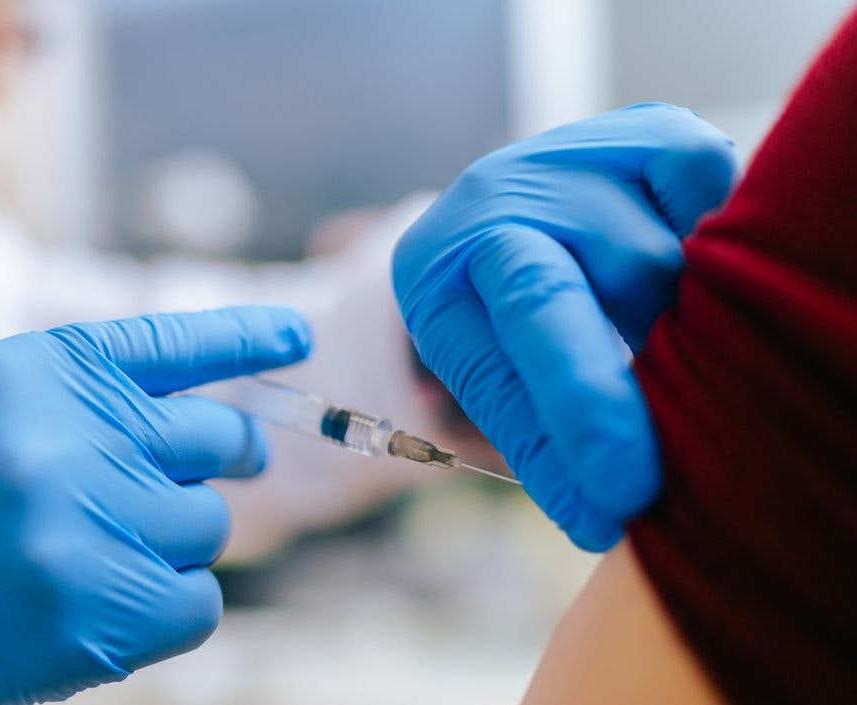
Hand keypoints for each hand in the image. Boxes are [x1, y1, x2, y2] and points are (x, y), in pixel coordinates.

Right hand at [0, 307, 310, 704]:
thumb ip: (74, 404)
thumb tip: (195, 428)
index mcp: (33, 370)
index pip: (173, 343)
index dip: (248, 338)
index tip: (300, 338)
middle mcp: (69, 434)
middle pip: (219, 441)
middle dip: (231, 457)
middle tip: (230, 469)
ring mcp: (84, 523)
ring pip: (206, 527)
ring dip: (170, 542)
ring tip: (92, 556)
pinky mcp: (93, 613)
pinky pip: (198, 602)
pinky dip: (168, 608)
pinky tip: (102, 608)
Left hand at [393, 103, 737, 549]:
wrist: (523, 206)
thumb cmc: (507, 314)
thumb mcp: (495, 369)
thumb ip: (537, 429)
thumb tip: (607, 519)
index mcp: (438, 264)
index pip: (504, 350)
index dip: (562, 426)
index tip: (608, 504)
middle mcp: (495, 196)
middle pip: (556, 297)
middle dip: (599, 399)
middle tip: (636, 486)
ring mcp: (570, 155)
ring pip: (651, 264)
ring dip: (673, 326)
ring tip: (661, 346)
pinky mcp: (649, 129)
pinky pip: (708, 196)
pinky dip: (712, 243)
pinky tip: (688, 265)